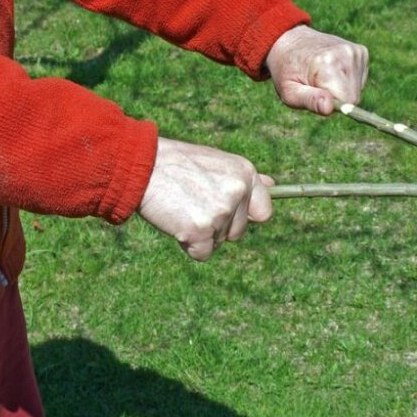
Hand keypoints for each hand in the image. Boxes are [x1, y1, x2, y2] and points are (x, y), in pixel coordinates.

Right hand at [138, 137, 273, 260]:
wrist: (141, 165)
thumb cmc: (176, 164)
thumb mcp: (216, 162)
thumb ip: (245, 178)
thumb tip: (274, 184)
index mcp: (245, 172)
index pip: (264, 211)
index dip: (244, 216)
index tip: (225, 211)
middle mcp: (238, 190)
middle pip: (238, 232)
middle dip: (217, 226)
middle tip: (192, 203)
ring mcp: (221, 211)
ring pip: (218, 242)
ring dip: (200, 234)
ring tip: (182, 208)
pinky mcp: (201, 230)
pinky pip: (202, 254)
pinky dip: (188, 246)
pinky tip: (176, 223)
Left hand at [265, 25, 368, 115]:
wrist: (291, 42)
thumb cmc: (287, 71)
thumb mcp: (290, 91)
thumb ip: (309, 100)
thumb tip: (329, 108)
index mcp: (327, 63)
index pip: (347, 101)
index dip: (331, 105)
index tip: (315, 94)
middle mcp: (346, 53)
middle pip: (354, 96)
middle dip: (337, 98)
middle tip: (316, 85)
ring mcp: (355, 51)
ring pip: (357, 89)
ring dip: (341, 89)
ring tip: (322, 76)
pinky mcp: (361, 51)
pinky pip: (360, 79)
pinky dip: (347, 80)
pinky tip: (332, 71)